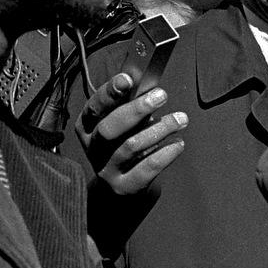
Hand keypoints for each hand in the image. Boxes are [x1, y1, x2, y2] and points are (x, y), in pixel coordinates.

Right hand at [76, 73, 186, 196]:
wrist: (118, 189)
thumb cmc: (122, 144)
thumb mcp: (120, 124)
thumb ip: (129, 106)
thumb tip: (149, 86)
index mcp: (87, 127)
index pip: (94, 107)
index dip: (109, 92)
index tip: (128, 79)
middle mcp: (93, 149)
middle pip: (109, 128)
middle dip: (136, 109)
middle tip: (161, 95)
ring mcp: (106, 170)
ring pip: (131, 147)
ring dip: (159, 129)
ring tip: (180, 119)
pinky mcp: (123, 187)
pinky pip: (146, 169)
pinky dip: (165, 154)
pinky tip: (178, 143)